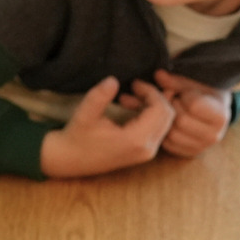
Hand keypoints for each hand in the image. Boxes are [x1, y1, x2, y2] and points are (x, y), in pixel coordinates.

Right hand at [39, 76, 175, 177]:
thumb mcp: (84, 114)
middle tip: (135, 86)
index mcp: (136, 140)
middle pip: (169, 116)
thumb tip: (112, 80)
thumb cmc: (77, 137)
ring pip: (165, 122)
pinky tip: (131, 107)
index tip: (135, 83)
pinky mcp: (144, 152)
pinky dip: (150, 114)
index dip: (152, 92)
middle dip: (156, 97)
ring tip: (129, 97)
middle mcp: (147, 149)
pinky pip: (158, 128)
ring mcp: (147, 152)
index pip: (161, 109)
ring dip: (152, 105)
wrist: (71, 160)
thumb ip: (99, 96)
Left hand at [154, 70, 233, 157]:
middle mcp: (214, 136)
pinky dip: (164, 132)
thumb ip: (176, 80)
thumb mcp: (194, 82)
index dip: (184, 95)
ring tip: (171, 110)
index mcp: (220, 116)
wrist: (212, 109)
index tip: (185, 92)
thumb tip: (158, 74)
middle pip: (181, 120)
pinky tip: (168, 121)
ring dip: (166, 119)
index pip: (194, 105)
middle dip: (173, 106)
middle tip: (173, 99)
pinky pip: (168, 144)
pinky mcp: (189, 154)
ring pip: (172, 134)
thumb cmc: (203, 92)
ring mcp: (202, 147)